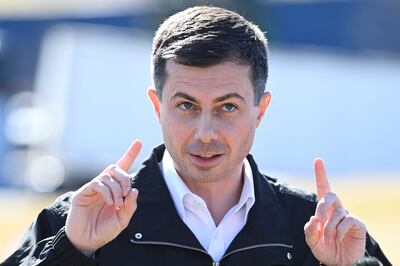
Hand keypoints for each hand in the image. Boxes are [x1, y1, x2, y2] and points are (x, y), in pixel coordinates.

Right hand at [65, 140, 141, 255]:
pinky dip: (107, 192)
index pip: (123, 167)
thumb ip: (130, 206)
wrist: (86, 242)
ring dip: (117, 188)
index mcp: (115, 190)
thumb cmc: (104, 230)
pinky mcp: (83, 193)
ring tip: (117, 204)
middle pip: (116, 168)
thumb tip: (134, 190)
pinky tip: (109, 202)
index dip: (130, 153)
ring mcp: (93, 188)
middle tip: (126, 194)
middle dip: (125, 178)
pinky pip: (97, 183)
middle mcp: (104, 185)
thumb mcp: (122, 220)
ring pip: (108, 175)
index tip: (139, 141)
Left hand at [304, 158, 365, 265]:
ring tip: (328, 237)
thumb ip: (309, 231)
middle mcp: (336, 209)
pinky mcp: (358, 224)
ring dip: (329, 226)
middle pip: (330, 195)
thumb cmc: (325, 249)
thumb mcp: (312, 241)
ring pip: (337, 212)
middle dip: (322, 206)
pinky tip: (338, 238)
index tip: (318, 160)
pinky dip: (339, 230)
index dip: (321, 174)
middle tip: (318, 220)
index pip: (323, 188)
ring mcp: (348, 215)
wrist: (339, 263)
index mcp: (324, 210)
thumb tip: (313, 219)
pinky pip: (347, 220)